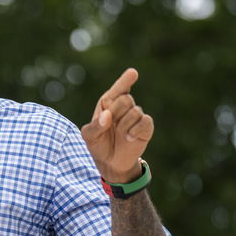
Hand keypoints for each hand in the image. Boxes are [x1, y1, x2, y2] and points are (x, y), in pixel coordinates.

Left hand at [81, 67, 153, 181]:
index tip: (133, 73)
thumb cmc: (98, 145)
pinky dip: (136, 129)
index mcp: (108, 103)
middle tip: (111, 125)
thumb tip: (107, 116)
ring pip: (135, 111)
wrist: (111, 162)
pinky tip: (129, 138)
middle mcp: (123, 106)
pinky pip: (145, 121)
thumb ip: (95, 125)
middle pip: (125, 99)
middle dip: (117, 113)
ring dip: (124, 125)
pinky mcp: (146, 126)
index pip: (118, 88)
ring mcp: (136, 116)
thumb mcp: (89, 136)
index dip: (125, 80)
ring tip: (120, 135)